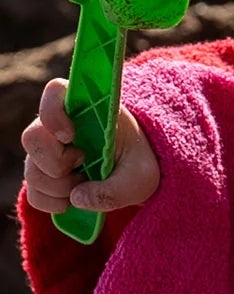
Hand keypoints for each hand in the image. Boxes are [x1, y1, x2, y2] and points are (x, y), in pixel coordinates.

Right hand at [21, 77, 160, 214]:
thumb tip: (76, 197)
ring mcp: (46, 149)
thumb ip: (116, 188)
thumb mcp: (141, 177)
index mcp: (86, 108)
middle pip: (32, 138)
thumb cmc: (139, 163)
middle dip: (57, 163)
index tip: (70, 135)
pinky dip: (51, 202)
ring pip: (32, 170)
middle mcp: (57, 125)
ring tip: (86, 184)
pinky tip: (72, 200)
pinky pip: (33, 193)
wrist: (134, 176)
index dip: (52, 113)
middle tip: (84, 165)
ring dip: (59, 187)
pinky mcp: (42, 173)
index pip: (54, 91)